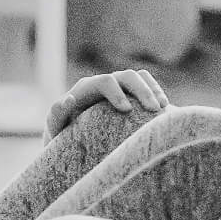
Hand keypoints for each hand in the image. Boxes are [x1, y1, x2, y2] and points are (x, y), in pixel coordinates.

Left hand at [45, 69, 168, 139]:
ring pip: (139, 77)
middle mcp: (102, 83)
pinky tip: (165, 108)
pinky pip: (147, 84)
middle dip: (141, 90)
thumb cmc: (63, 139)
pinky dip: (156, 92)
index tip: (127, 110)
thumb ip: (57, 116)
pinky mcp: (129, 94)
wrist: (72, 143)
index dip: (117, 92)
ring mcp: (118, 86)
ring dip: (152, 89)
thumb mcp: (55, 130)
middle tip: (153, 110)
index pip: (105, 82)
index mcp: (85, 89)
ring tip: (162, 108)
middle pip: (126, 76)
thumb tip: (69, 99)